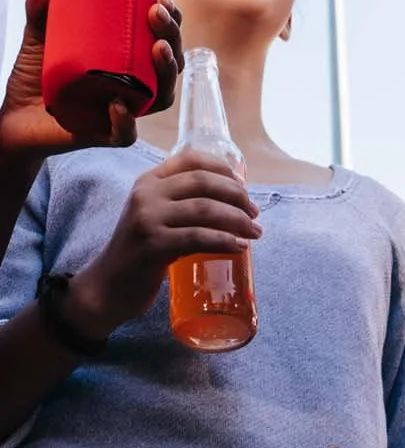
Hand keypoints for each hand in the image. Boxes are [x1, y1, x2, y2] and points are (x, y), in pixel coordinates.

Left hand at [0, 0, 184, 162]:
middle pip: (171, 62)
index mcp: (128, 57)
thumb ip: (40, 12)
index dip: (172, 19)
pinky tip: (118, 103)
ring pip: (161, 95)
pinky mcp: (102, 134)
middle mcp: (133, 83)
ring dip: (167, 71)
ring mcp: (122, 108)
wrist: (12, 117)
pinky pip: (125, 134)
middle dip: (172, 36)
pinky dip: (125, 121)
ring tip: (158, 49)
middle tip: (155, 14)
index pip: (163, 36)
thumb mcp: (39, 38)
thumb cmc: (35, 76)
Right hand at [69, 147, 260, 339]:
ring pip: (205, 209)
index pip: (191, 159)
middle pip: (204, 182)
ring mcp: (147, 219)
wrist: (106, 288)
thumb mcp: (154, 216)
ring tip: (254, 232)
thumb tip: (234, 196)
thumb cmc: (140, 251)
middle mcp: (146, 194)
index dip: (222, 167)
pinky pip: (198, 238)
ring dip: (237, 220)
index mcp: (148, 181)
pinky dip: (224, 241)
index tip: (243, 183)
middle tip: (255, 213)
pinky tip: (239, 247)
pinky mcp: (152, 246)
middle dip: (237, 196)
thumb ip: (180, 201)